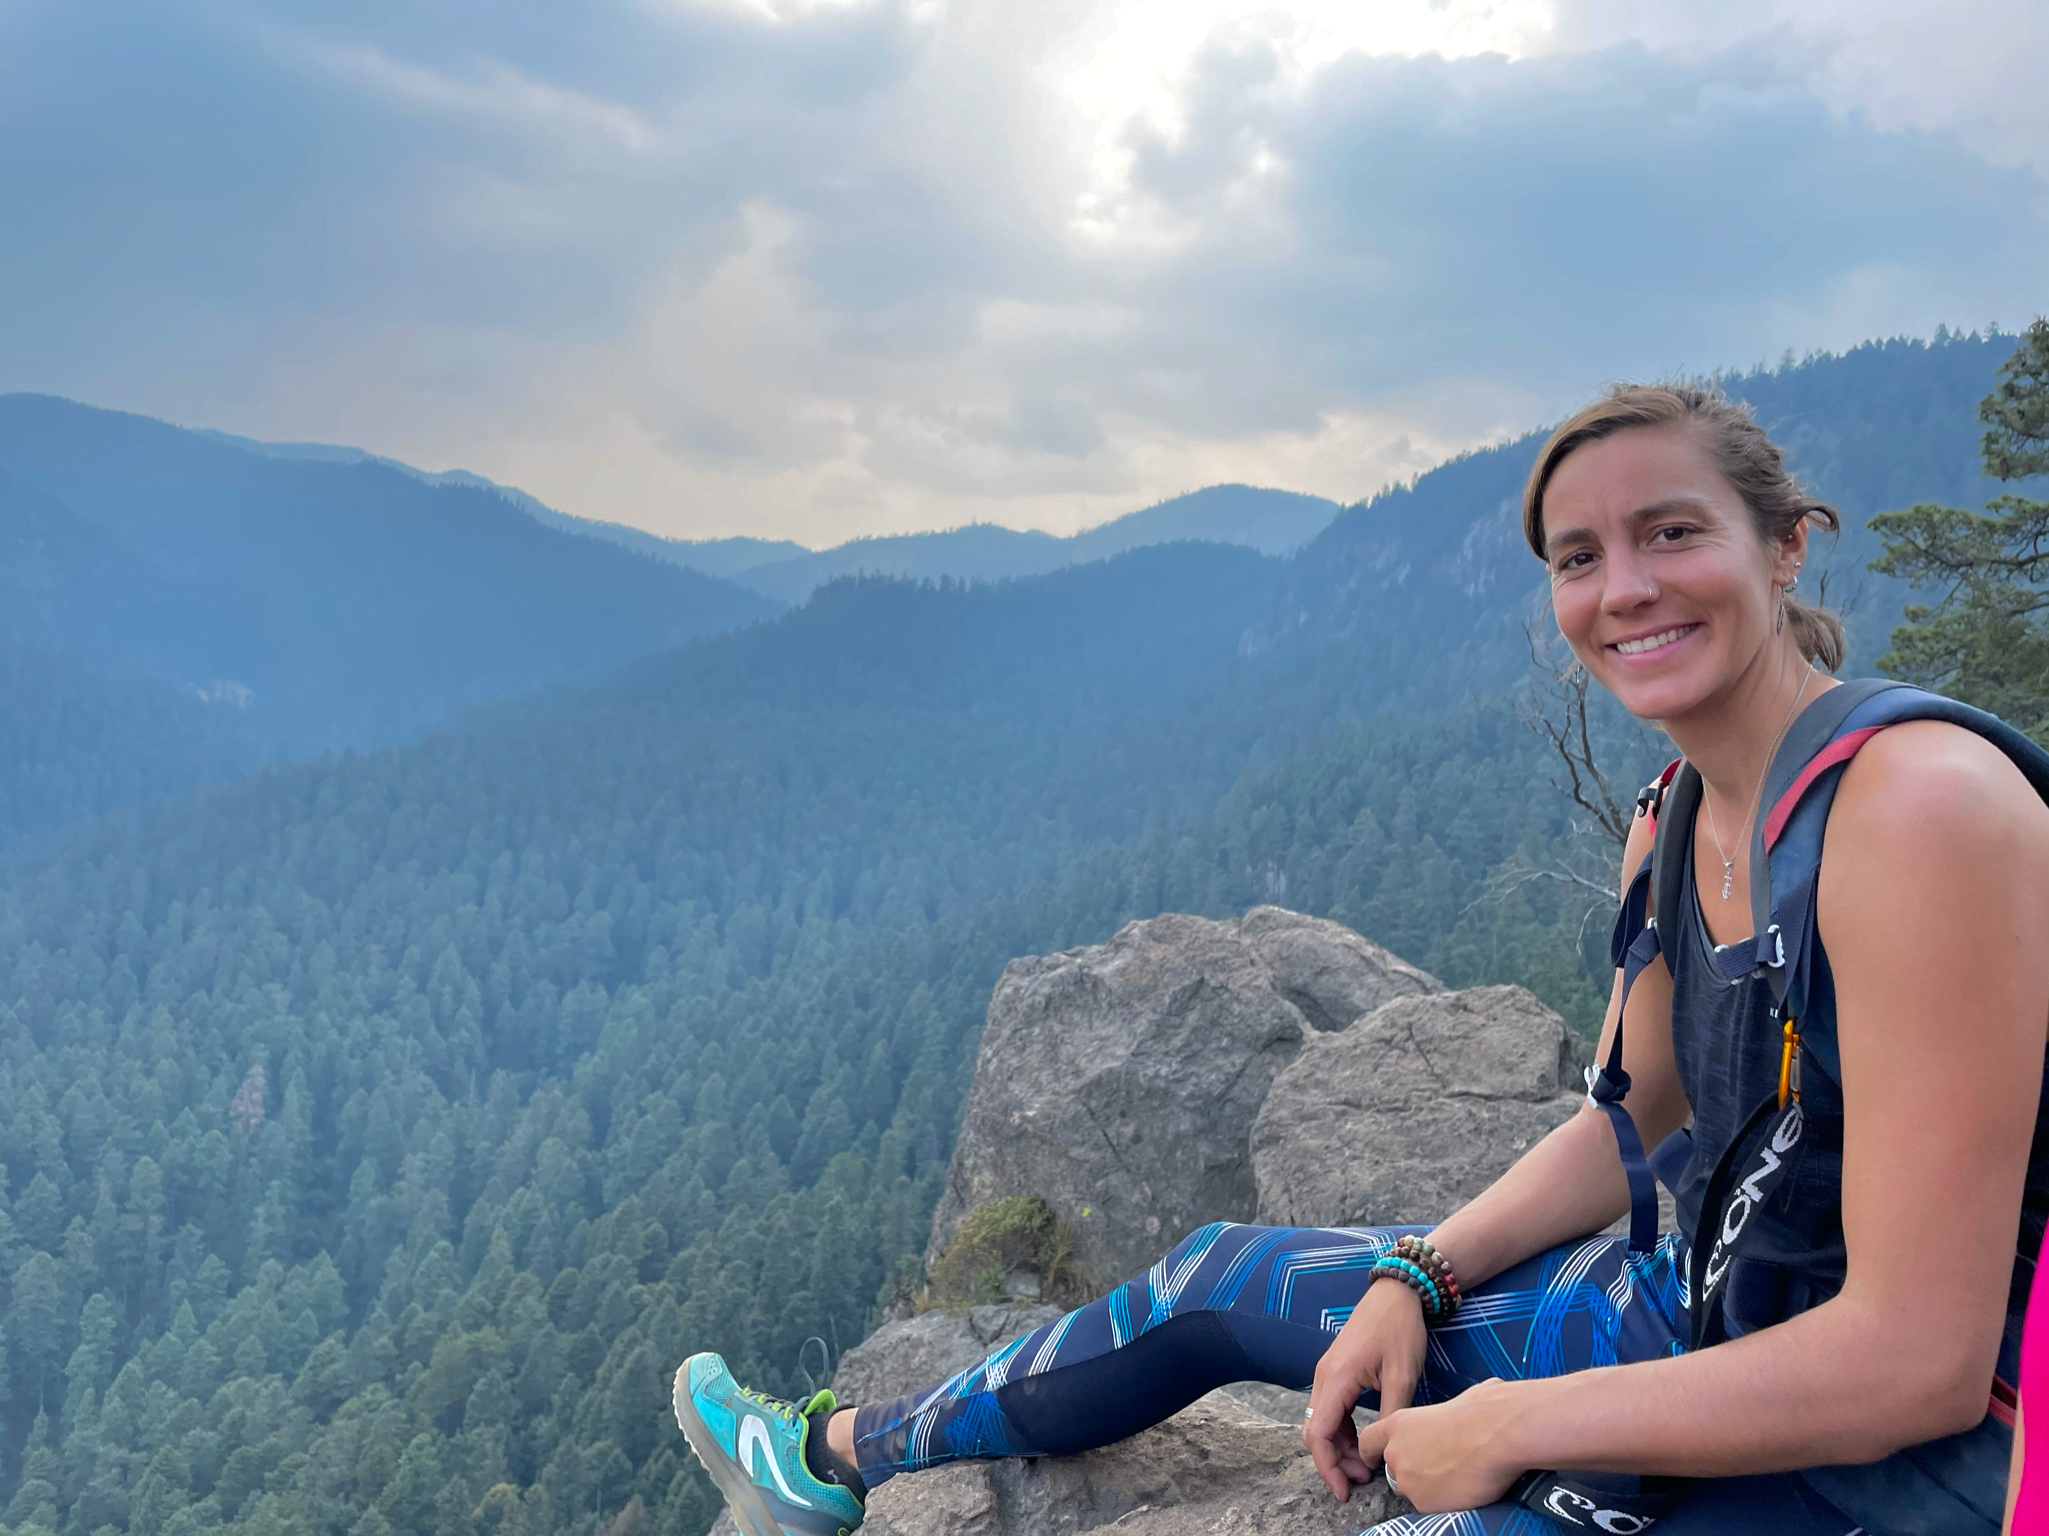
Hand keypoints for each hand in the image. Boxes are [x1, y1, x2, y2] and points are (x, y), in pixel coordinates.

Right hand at [1302, 1277, 1426, 1499]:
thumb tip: (1384, 1450)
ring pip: (1322, 1422)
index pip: (1320, 1434)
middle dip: (1334, 1462)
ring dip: (1339, 1448)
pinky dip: (1342, 1431)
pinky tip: (1363, 1441)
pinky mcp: (1337, 1371)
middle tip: (1364, 1480)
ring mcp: (1328, 1373)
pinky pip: (1331, 1410)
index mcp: (1337, 1378)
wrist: (1395, 1293)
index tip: (1346, 1491)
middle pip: (1315, 1432)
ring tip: (1367, 1466)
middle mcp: (1324, 1377)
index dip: (1329, 1467)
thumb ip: (1391, 1414)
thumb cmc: (1399, 1329)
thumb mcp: (1403, 1375)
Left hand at [1355, 1378, 1526, 1512]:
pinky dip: (1446, 1501)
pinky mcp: (1424, 1503)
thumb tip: (1462, 1410)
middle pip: (1394, 1470)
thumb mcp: (1449, 1405)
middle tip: (1440, 1466)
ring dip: (1430, 1486)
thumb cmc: (1481, 1412)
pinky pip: (1432, 1506)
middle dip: (1412, 1471)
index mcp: (1398, 1424)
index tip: (1377, 1458)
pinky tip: (1465, 1487)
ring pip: (1414, 1490)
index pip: (1368, 1441)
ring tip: (1459, 1473)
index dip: (1373, 1452)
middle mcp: (1396, 1453)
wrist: (1496, 1434)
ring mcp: (1408, 1481)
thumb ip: (1439, 1417)